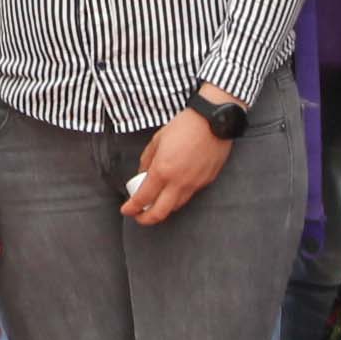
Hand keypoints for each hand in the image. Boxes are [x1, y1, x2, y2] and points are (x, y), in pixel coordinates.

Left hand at [125, 107, 230, 225]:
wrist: (214, 121)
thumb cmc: (185, 126)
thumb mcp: (157, 140)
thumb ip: (147, 160)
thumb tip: (142, 174)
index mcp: (162, 170)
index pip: (142, 198)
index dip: (131, 208)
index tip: (126, 210)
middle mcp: (178, 182)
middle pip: (159, 213)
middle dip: (145, 219)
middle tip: (139, 215)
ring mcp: (193, 184)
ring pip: (175, 207)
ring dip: (163, 208)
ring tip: (155, 203)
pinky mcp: (205, 182)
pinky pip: (188, 196)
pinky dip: (177, 197)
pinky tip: (173, 190)